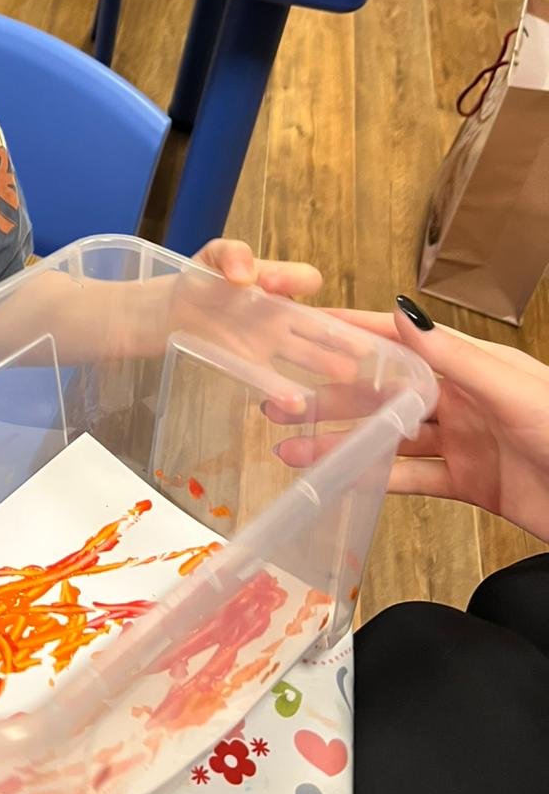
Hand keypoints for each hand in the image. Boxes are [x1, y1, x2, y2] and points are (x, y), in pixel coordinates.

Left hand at [159, 239, 363, 403]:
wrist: (174, 309)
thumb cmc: (203, 278)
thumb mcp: (212, 257)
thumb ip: (230, 254)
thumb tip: (244, 273)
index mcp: (278, 283)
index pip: (303, 279)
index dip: (296, 280)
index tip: (274, 285)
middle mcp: (282, 314)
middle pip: (318, 324)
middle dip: (341, 336)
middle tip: (366, 348)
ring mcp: (270, 342)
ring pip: (305, 353)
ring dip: (325, 363)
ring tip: (346, 374)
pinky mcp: (251, 365)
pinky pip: (272, 378)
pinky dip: (283, 392)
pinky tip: (295, 403)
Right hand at [281, 300, 548, 543]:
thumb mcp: (512, 390)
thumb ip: (454, 357)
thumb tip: (402, 310)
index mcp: (471, 364)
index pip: (399, 340)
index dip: (351, 332)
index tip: (303, 327)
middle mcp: (461, 398)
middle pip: (384, 391)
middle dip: (331, 394)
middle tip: (280, 400)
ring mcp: (463, 441)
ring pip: (388, 437)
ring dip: (341, 442)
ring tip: (291, 448)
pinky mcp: (469, 483)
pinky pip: (412, 478)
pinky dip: (375, 479)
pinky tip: (339, 481)